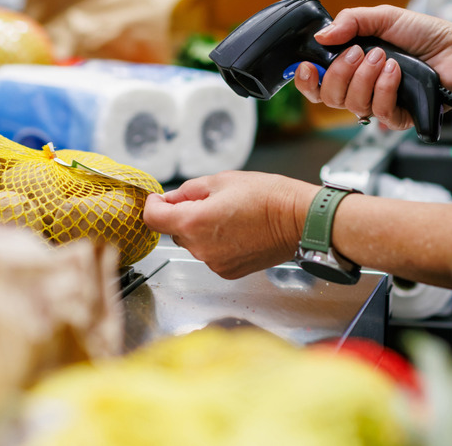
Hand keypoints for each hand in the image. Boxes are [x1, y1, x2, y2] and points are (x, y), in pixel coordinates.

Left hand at [143, 172, 319, 278]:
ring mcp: (214, 263)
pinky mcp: (228, 271)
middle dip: (183, 215)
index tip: (159, 199)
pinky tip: (237, 231)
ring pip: (194, 243)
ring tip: (229, 215)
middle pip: (175, 231)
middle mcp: (200, 248)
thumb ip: (188, 191)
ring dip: (201, 230)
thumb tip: (170, 199)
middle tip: (208, 200)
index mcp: (193, 222)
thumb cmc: (266, 196)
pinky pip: (211, 254)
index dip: (153, 205)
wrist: (298, 219)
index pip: (153, 219)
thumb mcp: (222, 180)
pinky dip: (216, 243)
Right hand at [291, 5, 451, 129]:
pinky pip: (379, 113)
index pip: (317, 83)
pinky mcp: (400, 116)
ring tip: (384, 57)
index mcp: (353, 66)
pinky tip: (396, 71)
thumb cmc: (425, 35)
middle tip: (359, 52)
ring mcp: (380, 103)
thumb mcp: (384, 17)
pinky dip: (385, 88)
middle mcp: (362, 87)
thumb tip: (321, 36)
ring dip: (365, 77)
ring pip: (352, 105)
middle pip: (329, 97)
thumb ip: (350, 22)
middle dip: (340, 72)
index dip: (306, 80)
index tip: (305, 67)